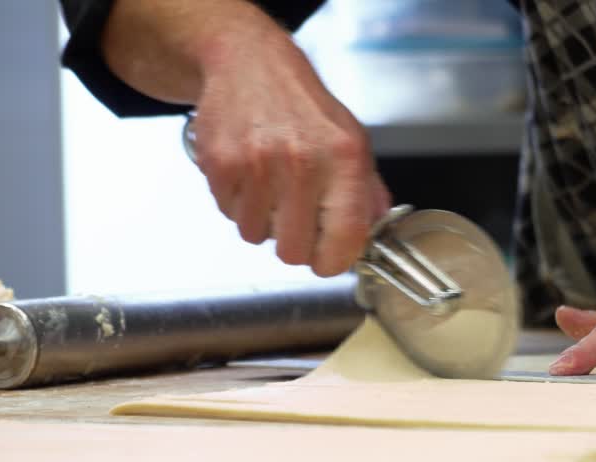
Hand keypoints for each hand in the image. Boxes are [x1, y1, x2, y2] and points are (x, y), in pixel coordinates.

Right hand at [190, 35, 390, 275]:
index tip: (330, 261)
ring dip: (264, 223)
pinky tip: (250, 176)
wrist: (249, 64)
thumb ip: (366, 192)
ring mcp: (257, 165)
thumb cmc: (302, 105)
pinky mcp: (220, 165)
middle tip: (297, 223)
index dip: (335, 262)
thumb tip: (375, 235)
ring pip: (257, 237)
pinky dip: (240, 205)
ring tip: (272, 189)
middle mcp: (302, 162)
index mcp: (343, 158)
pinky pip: (230, 215)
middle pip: (294, 252)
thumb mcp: (352, 140)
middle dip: (296, 246)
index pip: (345, 239)